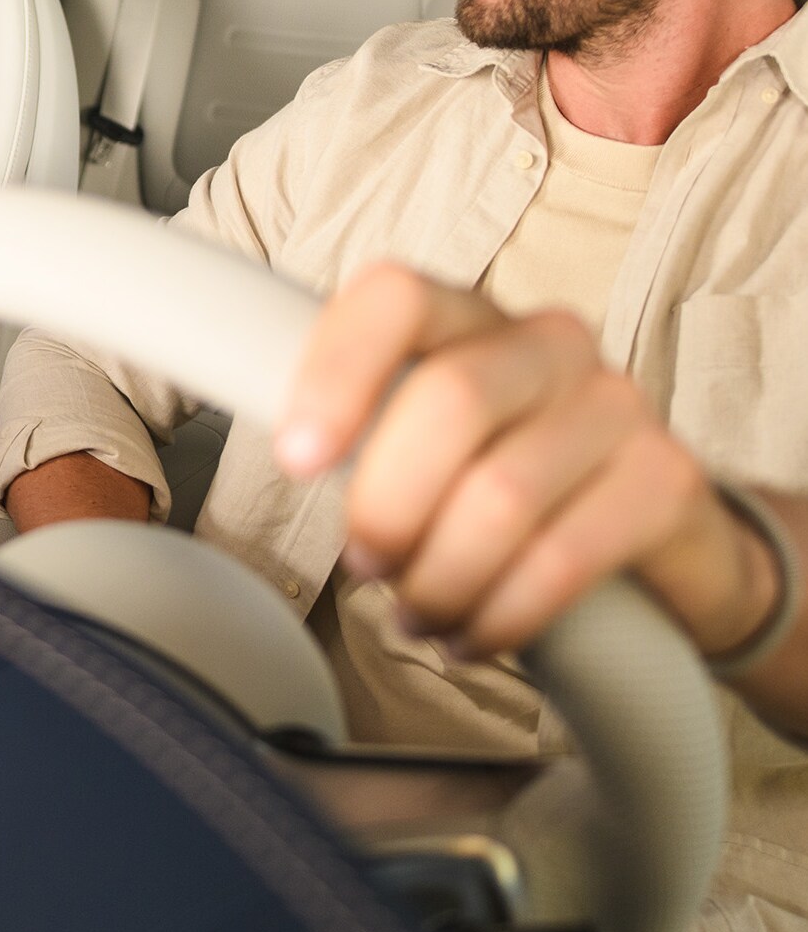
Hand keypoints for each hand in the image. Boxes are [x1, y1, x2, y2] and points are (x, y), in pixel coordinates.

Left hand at [272, 264, 780, 662]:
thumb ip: (351, 430)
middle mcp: (548, 343)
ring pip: (499, 494)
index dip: (337, 369)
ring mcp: (616, 405)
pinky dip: (499, 614)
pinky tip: (475, 633)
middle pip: (448, 399)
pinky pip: (562, 557)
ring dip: (438, 578)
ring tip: (421, 612)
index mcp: (469, 317)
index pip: (395, 297)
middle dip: (388, 505)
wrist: (656, 544)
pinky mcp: (665, 480)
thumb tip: (266, 433)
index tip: (297, 455)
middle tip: (367, 563)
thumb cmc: (507, 487)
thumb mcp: (423, 447)